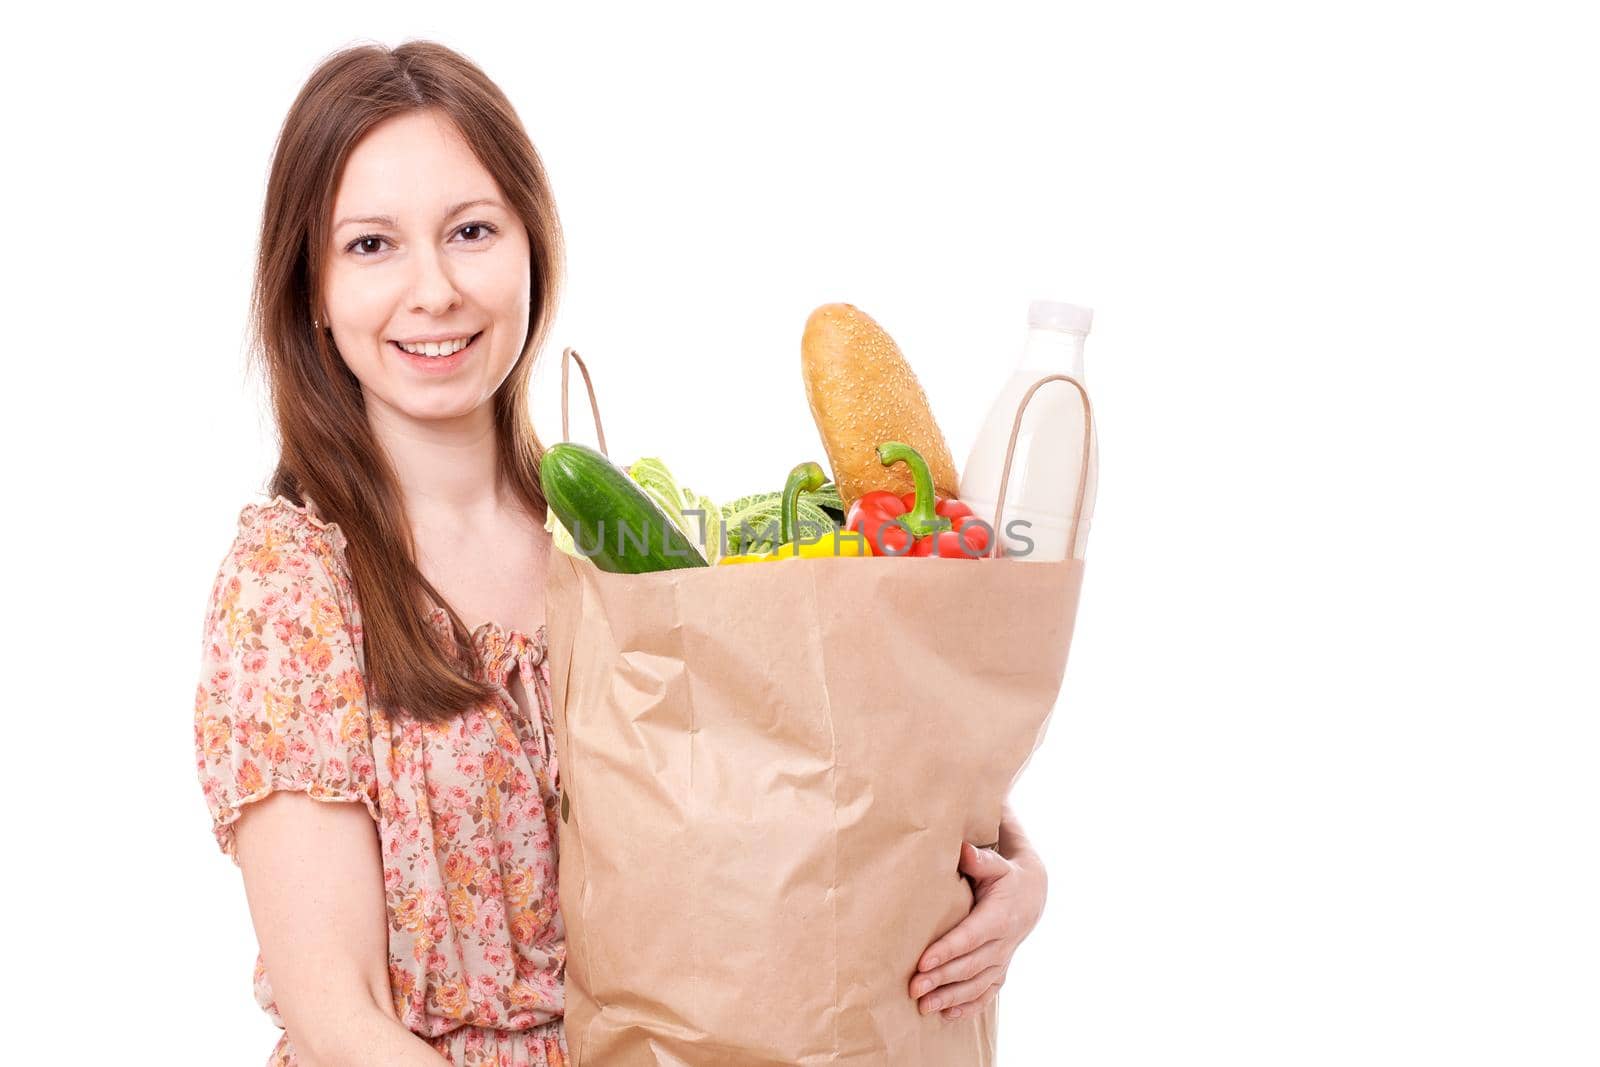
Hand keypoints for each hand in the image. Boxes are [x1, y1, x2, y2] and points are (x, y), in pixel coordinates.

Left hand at [908, 840, 1046, 1019]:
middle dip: (941, 979)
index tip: (922, 962)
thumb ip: (980, 860)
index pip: (970, 937)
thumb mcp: (997, 865)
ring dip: (950, 997)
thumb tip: (962, 850)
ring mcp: (1003, 959)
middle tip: (913, 988)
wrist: (1032, 895)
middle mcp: (1004, 942)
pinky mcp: (1001, 970)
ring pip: (977, 984)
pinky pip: (987, 993)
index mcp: (1000, 916)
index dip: (947, 951)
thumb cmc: (1005, 876)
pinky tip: (947, 1016)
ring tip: (923, 1007)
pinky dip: (969, 1006)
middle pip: (970, 965)